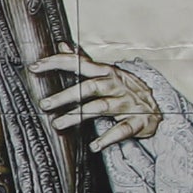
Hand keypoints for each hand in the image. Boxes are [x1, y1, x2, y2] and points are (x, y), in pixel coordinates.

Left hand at [31, 48, 162, 145]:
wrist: (157, 110)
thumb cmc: (125, 90)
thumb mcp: (106, 73)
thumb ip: (83, 61)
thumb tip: (63, 45)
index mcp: (106, 72)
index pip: (79, 64)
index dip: (57, 63)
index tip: (34, 67)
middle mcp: (116, 85)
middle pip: (89, 87)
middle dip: (66, 95)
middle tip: (44, 104)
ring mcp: (127, 103)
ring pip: (101, 107)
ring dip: (78, 116)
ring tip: (58, 124)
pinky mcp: (137, 121)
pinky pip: (122, 130)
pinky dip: (108, 138)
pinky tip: (94, 146)